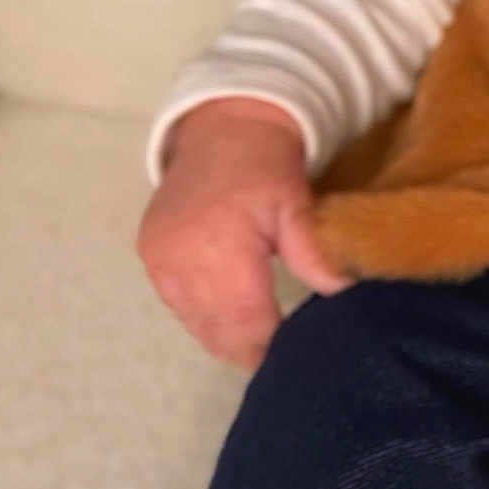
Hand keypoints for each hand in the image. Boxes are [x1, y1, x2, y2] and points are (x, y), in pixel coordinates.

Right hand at [136, 97, 350, 370]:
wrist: (224, 127)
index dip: (271, 348)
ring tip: (262, 341)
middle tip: (283, 361)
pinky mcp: (149, 255)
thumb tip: (340, 292)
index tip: (297, 362)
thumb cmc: (267, 165)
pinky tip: (232, 315)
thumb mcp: (298, 203)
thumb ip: (312, 250)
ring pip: (196, 324)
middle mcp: (180, 259)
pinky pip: (177, 305)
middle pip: (218, 332)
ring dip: (227, 337)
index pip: (246, 323)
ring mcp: (158, 259)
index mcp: (219, 247)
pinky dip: (205, 316)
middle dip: (251, 350)